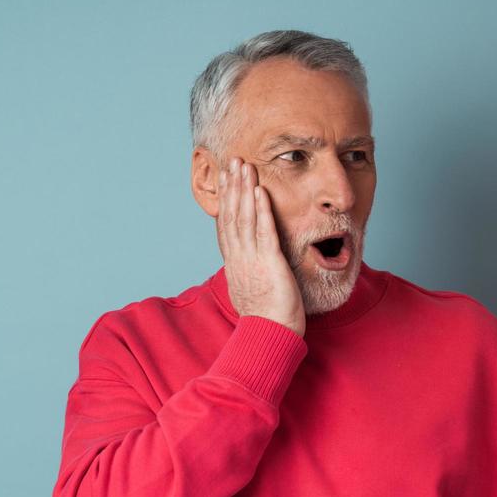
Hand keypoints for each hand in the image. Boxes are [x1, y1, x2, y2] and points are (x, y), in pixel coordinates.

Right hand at [215, 157, 304, 336]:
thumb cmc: (266, 319)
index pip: (226, 225)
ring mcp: (252, 259)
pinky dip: (261, 210)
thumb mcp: (251, 290)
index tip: (225, 179)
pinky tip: (260, 191)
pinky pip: (264, 231)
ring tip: (245, 166)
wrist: (270, 335)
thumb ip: (249, 273)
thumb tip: (247, 269)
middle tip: (232, 161)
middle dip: (232, 186)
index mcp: (235, 263)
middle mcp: (239, 258)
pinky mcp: (269, 263)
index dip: (226, 200)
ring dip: (244, 189)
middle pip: (232, 215)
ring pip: (244, 218)